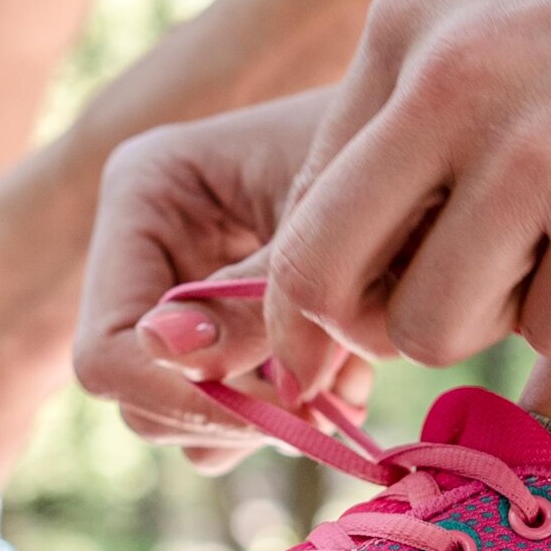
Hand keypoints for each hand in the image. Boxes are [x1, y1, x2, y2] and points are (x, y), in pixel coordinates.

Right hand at [73, 93, 376, 467]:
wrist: (442, 134)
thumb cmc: (388, 147)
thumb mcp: (318, 224)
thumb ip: (249, 296)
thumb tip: (165, 347)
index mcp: (142, 192)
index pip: (107, 348)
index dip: (182, 397)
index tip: (281, 407)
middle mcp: (144, 246)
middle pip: (138, 396)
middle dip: (230, 414)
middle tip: (322, 402)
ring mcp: (184, 289)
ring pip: (186, 415)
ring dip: (265, 417)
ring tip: (342, 381)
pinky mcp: (228, 321)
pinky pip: (231, 408)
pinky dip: (289, 409)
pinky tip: (347, 375)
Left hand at [266, 0, 550, 367]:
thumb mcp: (514, 24)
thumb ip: (422, 123)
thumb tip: (329, 287)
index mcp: (407, 23)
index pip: (301, 202)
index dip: (322, 290)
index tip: (365, 328)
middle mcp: (446, 81)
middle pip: (326, 281)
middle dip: (376, 332)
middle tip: (458, 318)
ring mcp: (533, 150)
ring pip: (434, 328)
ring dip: (503, 322)